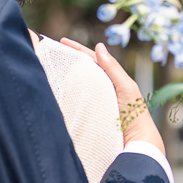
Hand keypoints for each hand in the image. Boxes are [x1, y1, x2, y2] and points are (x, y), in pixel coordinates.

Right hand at [60, 38, 165, 154]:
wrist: (134, 141)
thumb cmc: (134, 113)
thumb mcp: (126, 86)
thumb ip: (112, 68)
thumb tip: (98, 46)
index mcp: (110, 78)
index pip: (91, 59)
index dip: (77, 49)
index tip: (62, 41)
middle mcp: (101, 87)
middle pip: (81, 69)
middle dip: (67, 59)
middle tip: (50, 51)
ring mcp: (93, 100)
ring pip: (76, 83)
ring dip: (63, 76)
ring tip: (48, 68)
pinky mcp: (87, 113)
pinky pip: (73, 100)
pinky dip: (64, 93)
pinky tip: (54, 91)